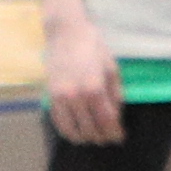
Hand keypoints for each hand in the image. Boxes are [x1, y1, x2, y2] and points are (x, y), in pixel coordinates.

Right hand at [42, 7, 125, 143]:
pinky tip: (77, 132)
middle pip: (91, 129)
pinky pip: (59, 123)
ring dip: (86, 137)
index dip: (115, 133)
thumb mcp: (112, 69)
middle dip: (102, 137)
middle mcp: (75, 96)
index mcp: (94, 88)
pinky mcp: (50, 96)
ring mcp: (60, 98)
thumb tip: (116, 118)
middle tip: (109, 138)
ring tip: (94, 136)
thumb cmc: (93, 48)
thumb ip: (115, 96)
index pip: (107, 121)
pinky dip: (69, 131)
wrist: (66, 33)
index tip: (120, 138)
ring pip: (73, 130)